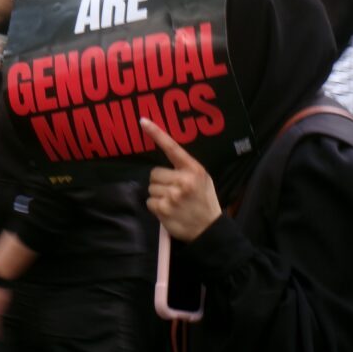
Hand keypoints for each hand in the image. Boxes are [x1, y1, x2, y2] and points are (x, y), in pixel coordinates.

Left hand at [142, 117, 221, 241]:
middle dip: (160, 182)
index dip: (156, 133)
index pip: (172, 147)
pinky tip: (169, 210)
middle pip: (154, 173)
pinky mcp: (163, 209)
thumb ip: (185, 168)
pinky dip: (156, 207)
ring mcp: (172, 195)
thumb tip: (164, 153)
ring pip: (151, 187)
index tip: (143, 121)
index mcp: (193, 169)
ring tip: (173, 202)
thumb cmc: (204, 201)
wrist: (209, 230)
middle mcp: (183, 180)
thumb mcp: (202, 179)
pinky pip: (149, 201)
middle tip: (174, 191)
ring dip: (158, 195)